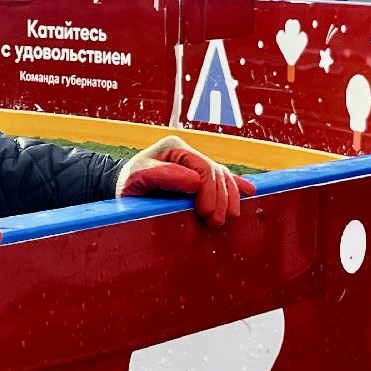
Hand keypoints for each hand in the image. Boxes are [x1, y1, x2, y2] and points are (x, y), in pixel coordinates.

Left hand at [116, 136, 255, 226]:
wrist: (122, 190)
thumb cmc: (127, 185)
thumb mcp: (138, 178)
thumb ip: (163, 176)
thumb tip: (195, 181)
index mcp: (174, 147)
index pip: (203, 167)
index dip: (210, 190)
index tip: (205, 213)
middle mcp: (187, 153)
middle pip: (215, 173)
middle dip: (220, 199)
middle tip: (216, 222)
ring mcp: (194, 164)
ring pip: (223, 177)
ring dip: (230, 197)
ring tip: (228, 218)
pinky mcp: (199, 176)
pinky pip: (222, 178)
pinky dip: (235, 186)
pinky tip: (248, 192)